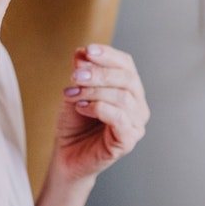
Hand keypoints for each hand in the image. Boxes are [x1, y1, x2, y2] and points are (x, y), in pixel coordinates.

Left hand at [53, 44, 148, 179]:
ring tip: (72, 94)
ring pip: (122, 97)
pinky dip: (97, 108)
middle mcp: (138, 105)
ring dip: (94, 91)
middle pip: (127, 79)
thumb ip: (81, 72)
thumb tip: (83, 52)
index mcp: (129, 89)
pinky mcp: (128, 141)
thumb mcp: (75, 90)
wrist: (67, 155)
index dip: (108, 55)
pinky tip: (81, 107)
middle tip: (75, 76)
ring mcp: (136, 124)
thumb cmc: (75, 123)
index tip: (87, 50)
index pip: (126, 64)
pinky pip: (119, 118)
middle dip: (99, 73)